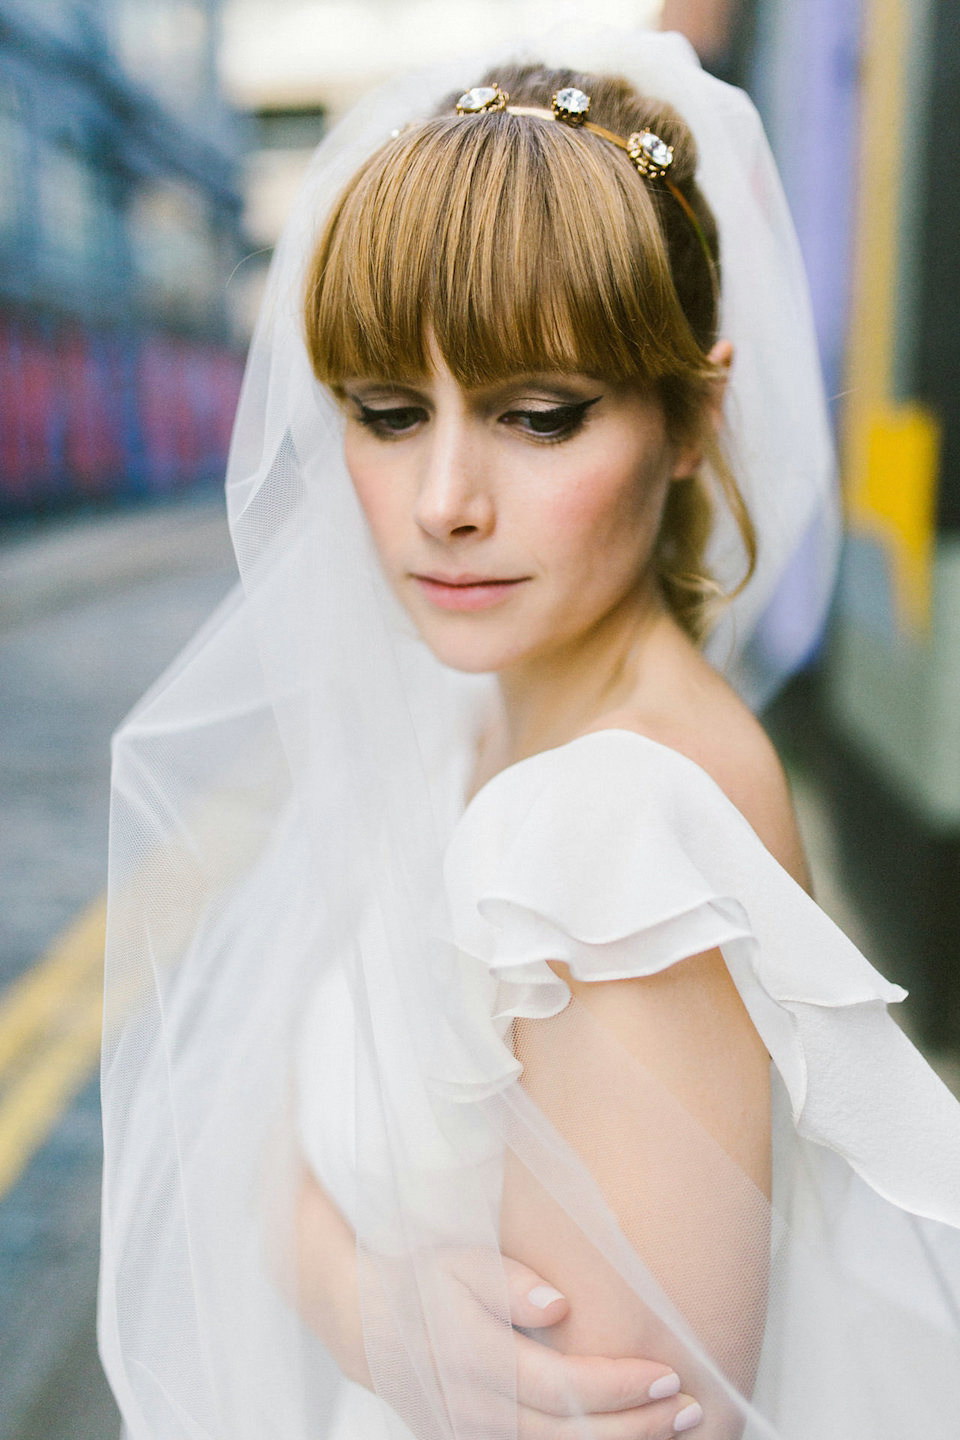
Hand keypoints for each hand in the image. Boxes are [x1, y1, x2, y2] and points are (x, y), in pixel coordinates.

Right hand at [403, 1249, 702, 1438]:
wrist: (368, 1323)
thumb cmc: (425, 1280)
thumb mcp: (462, 1261)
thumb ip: (512, 1283)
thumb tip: (562, 1306)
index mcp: (475, 1357)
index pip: (563, 1385)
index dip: (619, 1386)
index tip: (668, 1374)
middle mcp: (474, 1408)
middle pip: (569, 1434)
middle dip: (637, 1427)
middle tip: (691, 1409)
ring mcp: (470, 1436)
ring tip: (671, 1430)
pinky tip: (621, 1439)